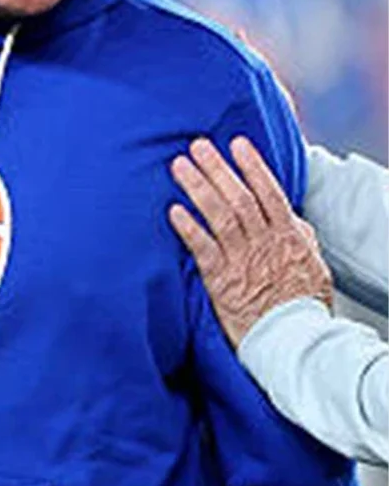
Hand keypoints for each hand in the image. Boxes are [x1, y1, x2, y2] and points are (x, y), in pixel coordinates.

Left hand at [168, 136, 332, 346]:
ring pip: (219, 215)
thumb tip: (295, 221)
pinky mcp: (222, 281)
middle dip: (217, 168)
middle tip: (197, 145)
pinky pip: (203, 249)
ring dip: (198, 187)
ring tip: (179, 166)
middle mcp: (264, 242)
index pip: (269, 192)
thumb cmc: (302, 307)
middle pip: (239, 197)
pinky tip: (173, 211)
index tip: (237, 143)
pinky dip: (189, 228)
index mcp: (288, 236)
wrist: (295, 341)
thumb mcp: (312, 267)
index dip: (252, 165)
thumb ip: (300, 240)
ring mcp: (242, 260)